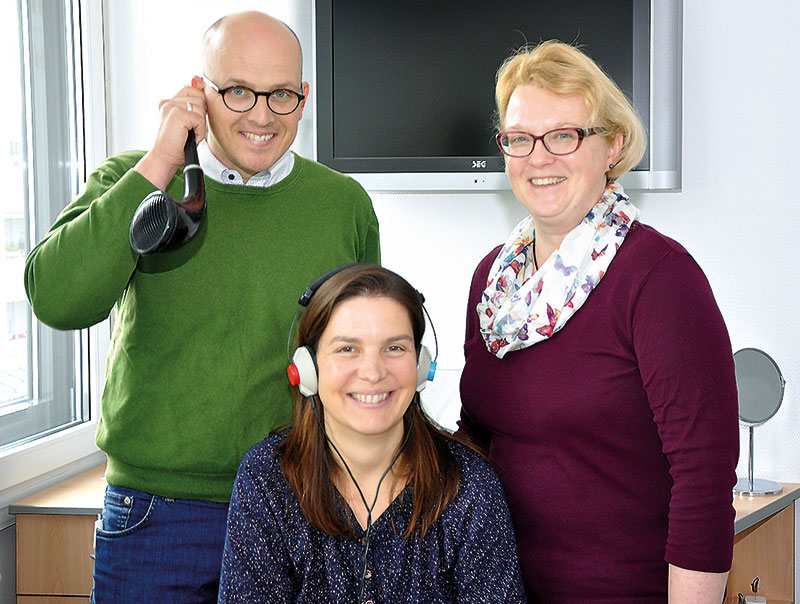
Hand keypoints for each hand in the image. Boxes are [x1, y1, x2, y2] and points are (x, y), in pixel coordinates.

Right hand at [134, 76, 206, 190]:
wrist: (163, 158)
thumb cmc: (175, 146)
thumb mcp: (185, 124)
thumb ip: (192, 109)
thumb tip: (203, 90)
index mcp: (168, 103)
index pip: (191, 90)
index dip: (199, 102)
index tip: (196, 118)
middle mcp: (168, 102)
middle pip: (199, 97)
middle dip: (200, 116)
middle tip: (189, 130)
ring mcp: (172, 107)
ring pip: (201, 108)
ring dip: (200, 125)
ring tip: (188, 135)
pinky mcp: (178, 115)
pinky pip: (200, 120)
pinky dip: (199, 132)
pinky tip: (189, 138)